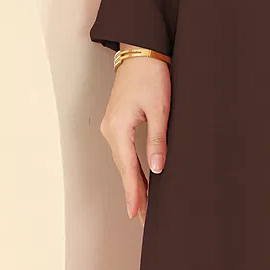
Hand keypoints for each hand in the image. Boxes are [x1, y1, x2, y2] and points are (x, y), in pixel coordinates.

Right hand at [99, 43, 170, 225]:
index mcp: (118, 128)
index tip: (136, 215)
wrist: (140, 50)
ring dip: (133, 182)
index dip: (133, 193)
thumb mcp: (160, 108)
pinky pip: (123, 151)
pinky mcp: (117, 121)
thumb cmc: (151, 74)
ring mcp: (111, 126)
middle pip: (123, 169)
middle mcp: (110, 130)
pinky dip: (131, 167)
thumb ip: (158, 139)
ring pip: (123, 161)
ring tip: (143, 206)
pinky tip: (140, 178)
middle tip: (143, 219)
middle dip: (134, 193)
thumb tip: (158, 170)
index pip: (128, 168)